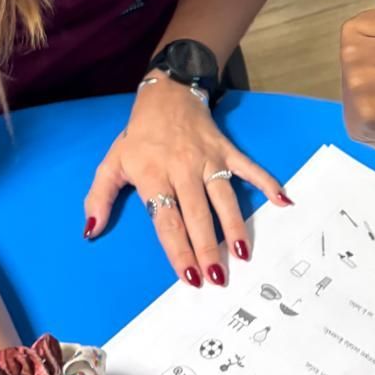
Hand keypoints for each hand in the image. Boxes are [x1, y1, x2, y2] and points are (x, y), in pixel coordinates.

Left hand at [84, 76, 288, 286]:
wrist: (166, 95)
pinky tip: (283, 202)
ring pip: (224, 198)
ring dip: (234, 227)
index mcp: (153, 175)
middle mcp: (182, 169)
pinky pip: (250, 169)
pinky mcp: (227, 150)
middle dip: (208, 249)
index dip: (178, 250)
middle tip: (218, 278)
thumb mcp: (111, 163)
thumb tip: (92, 231)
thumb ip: (99, 198)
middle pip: (198, 216)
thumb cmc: (138, 137)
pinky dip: (268, 183)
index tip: (189, 276)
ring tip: (243, 255)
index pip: (167, 221)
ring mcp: (208, 160)